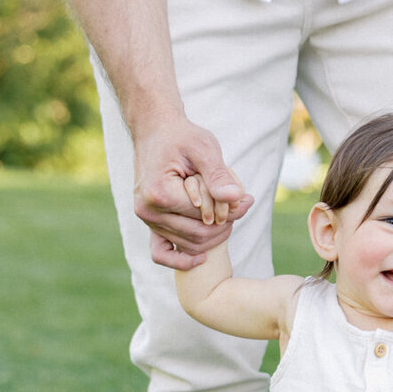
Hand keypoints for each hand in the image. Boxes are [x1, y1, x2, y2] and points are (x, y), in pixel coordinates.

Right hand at [133, 114, 253, 270]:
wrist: (155, 131)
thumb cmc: (182, 137)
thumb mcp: (204, 148)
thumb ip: (219, 175)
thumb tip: (237, 198)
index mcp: (160, 193)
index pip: (205, 217)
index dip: (230, 211)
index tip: (246, 199)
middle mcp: (148, 211)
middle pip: (198, 234)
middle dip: (225, 224)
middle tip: (243, 208)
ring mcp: (146, 219)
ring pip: (188, 244)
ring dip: (213, 235)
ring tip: (230, 216)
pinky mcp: (149, 222)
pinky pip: (161, 253)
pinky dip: (181, 260)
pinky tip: (202, 258)